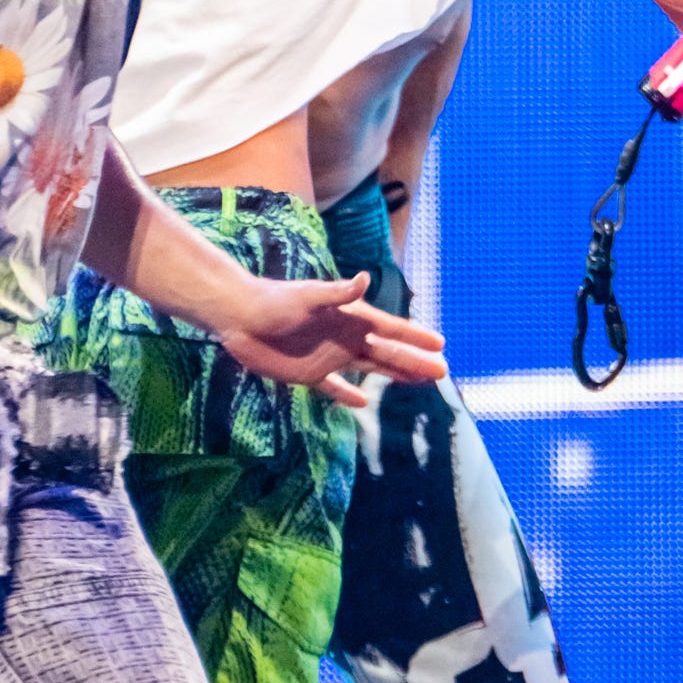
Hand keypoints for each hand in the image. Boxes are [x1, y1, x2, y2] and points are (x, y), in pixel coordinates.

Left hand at [217, 271, 446, 413]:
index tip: (440, 344)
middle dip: (414, 361)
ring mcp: (329, 357)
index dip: (415, 336)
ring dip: (393, 375)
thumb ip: (338, 292)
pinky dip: (348, 395)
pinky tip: (363, 403)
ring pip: (369, 369)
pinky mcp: (308, 374)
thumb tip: (365, 279)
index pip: (390, 330)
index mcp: (350, 318)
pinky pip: (334, 388)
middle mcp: (345, 338)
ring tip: (418, 382)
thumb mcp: (308, 296)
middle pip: (387, 353)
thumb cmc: (275, 302)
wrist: (241, 316)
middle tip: (442, 371)